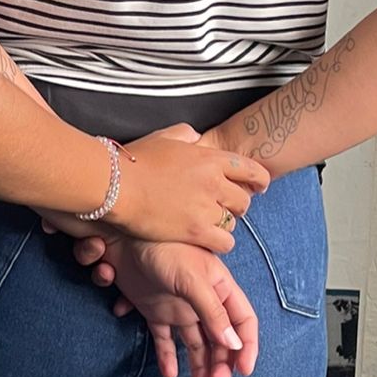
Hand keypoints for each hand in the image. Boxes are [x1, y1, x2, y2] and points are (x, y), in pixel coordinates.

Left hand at [85, 239, 259, 376]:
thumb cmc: (162, 247)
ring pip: (195, 344)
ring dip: (200, 369)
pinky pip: (165, 341)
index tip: (243, 372)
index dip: (246, 346)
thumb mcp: (191, 277)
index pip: (243, 321)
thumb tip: (233, 345)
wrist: (121, 234)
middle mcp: (202, 299)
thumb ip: (212, 311)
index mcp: (219, 287)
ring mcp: (179, 306)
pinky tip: (170, 376)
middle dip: (221, 365)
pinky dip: (168, 359)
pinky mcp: (155, 311)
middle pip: (220, 339)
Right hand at [107, 124, 269, 251]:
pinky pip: (224, 242)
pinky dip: (218, 242)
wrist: (117, 185)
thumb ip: (185, 134)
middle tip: (223, 207)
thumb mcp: (163, 137)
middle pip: (244, 200)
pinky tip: (206, 238)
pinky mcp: (196, 230)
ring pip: (233, 222)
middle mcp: (213, 182)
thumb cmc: (135, 160)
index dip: (259, 181)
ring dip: (224, 223)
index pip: (250, 170)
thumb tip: (196, 137)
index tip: (258, 187)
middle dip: (237, 205)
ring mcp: (206, 207)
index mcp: (208, 158)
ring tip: (208, 223)